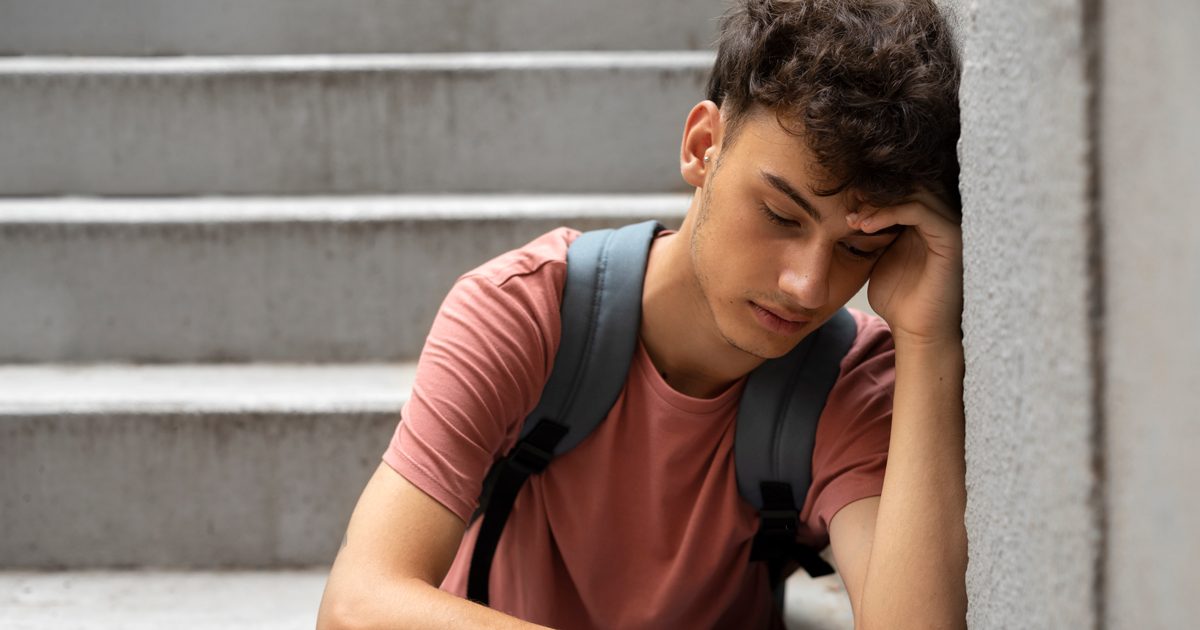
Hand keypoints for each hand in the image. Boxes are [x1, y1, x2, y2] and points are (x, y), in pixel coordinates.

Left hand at [847, 190, 962, 345]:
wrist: (918, 332)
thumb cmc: (898, 299)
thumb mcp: (877, 257)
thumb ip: (871, 232)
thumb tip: (845, 210)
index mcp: (924, 220)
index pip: (901, 186)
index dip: (870, 190)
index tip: (839, 203)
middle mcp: (941, 218)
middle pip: (909, 182)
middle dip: (873, 191)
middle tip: (844, 204)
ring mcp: (948, 225)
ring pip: (913, 192)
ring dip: (877, 201)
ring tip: (851, 218)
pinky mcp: (951, 238)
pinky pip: (920, 210)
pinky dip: (890, 212)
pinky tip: (866, 226)